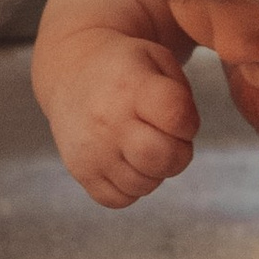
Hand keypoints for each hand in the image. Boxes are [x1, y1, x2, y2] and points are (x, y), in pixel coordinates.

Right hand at [46, 37, 200, 210]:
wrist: (70, 73)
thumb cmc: (126, 70)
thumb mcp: (157, 59)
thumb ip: (181, 97)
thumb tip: (183, 138)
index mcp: (132, 87)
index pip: (178, 118)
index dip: (188, 123)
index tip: (176, 116)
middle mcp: (109, 121)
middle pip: (164, 159)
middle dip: (178, 154)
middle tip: (166, 138)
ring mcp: (93, 150)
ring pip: (145, 185)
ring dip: (154, 171)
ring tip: (142, 144)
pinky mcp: (81, 172)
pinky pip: (121, 199)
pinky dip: (131, 187)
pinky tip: (126, 161)